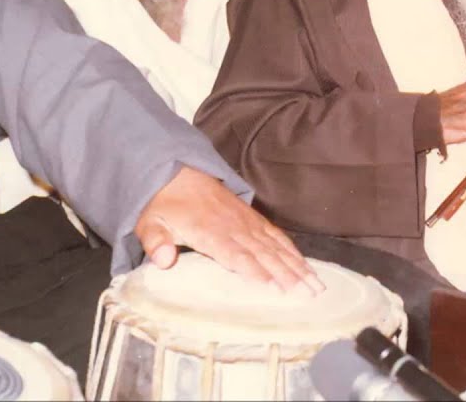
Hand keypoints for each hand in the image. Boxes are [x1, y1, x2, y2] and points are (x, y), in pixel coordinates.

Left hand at [134, 166, 325, 293]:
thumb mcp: (149, 222)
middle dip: (288, 274)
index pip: (236, 255)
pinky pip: (276, 235)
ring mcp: (246, 221)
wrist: (176, 172)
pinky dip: (292, 251)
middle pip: (265, 254)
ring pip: (276, 246)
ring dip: (297, 266)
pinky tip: (305, 265)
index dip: (256, 272)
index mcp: (209, 230)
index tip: (275, 288)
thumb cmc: (164, 204)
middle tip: (309, 293)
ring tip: (316, 284)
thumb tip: (164, 259)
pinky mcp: (252, 218)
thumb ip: (155, 241)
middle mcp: (233, 226)